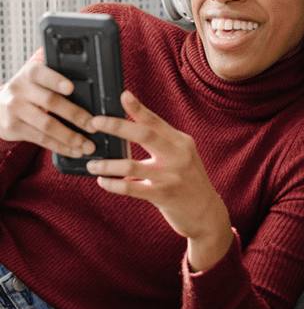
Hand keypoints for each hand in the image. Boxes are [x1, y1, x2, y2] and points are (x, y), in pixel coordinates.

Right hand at [0, 57, 96, 157]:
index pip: (42, 74)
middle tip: (93, 126)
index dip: (56, 80)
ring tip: (88, 145)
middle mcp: (19, 90)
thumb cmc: (27, 94)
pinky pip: (41, 139)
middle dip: (76, 116)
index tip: (71, 88)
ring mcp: (14, 109)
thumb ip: (55, 85)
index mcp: (30, 74)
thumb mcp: (36, 82)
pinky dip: (61, 147)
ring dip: (71, 137)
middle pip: (51, 102)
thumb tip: (91, 98)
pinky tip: (74, 151)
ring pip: (47, 125)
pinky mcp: (13, 127)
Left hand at [87, 90, 232, 270]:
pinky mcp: (163, 195)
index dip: (138, 107)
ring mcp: (171, 176)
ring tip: (92, 164)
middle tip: (94, 122)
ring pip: (131, 165)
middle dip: (117, 126)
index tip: (122, 95)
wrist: (207, 213)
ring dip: (107, 164)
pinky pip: (131, 188)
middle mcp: (179, 156)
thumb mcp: (183, 157)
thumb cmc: (188, 181)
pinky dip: (113, 184)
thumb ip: (162, 143)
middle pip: (144, 134)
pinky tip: (103, 181)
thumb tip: (129, 127)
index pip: (156, 121)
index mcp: (182, 142)